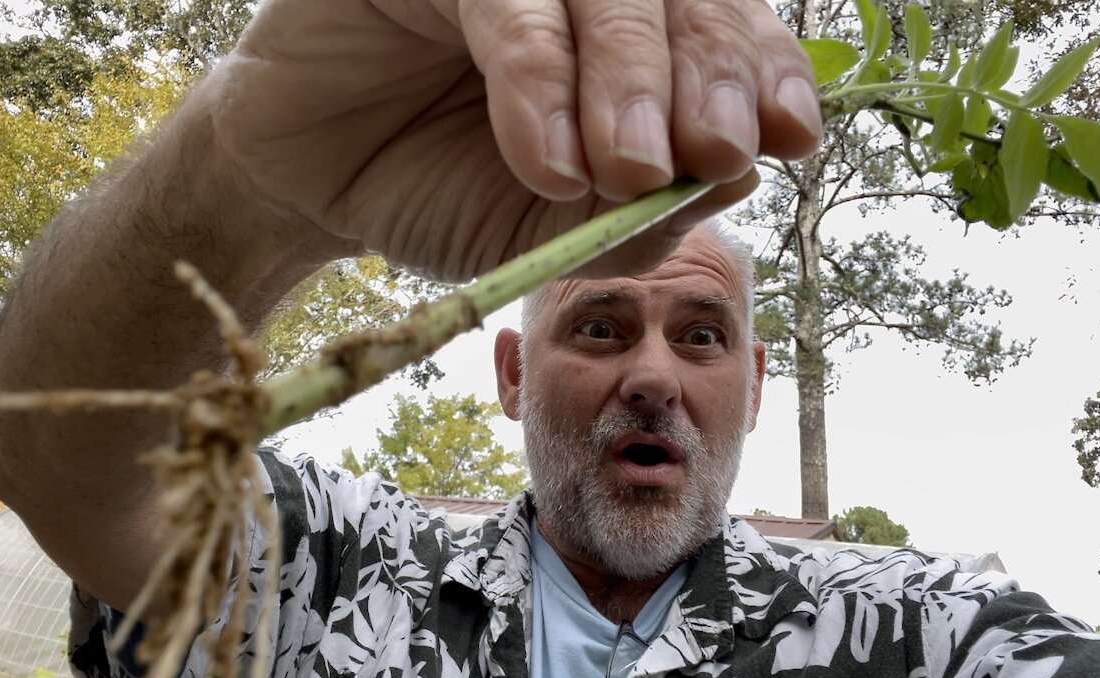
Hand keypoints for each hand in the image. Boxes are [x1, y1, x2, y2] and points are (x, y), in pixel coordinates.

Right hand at [209, 0, 821, 281]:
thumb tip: (740, 174)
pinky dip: (537, 78)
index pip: (717, 26)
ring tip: (632, 168)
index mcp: (623, 39)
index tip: (788, 133)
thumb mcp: (551, 232)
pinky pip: (505, 0)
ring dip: (629, 78)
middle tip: (715, 150)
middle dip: (705, 75)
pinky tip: (549, 159)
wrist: (312, 188)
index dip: (759, 67)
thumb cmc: (438, 195)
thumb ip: (636, 215)